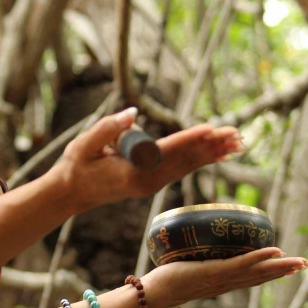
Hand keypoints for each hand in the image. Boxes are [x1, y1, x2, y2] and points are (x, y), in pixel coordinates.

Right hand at [58, 108, 242, 210]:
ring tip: (236, 143)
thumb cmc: (75, 166)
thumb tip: (132, 113)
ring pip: (188, 167)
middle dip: (211, 145)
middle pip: (186, 160)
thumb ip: (108, 128)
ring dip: (212, 154)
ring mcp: (152, 185)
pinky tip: (218, 156)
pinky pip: (182, 170)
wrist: (70, 194)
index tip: (212, 129)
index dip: (191, 139)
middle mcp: (148, 181)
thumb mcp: (83, 144)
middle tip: (236, 133)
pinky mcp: (152, 184)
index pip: (168, 151)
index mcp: (133, 171)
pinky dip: (202, 162)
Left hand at [143, 248, 307, 307]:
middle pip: (262, 277)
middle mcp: (228, 284)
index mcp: (224, 283)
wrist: (156, 291)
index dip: (272, 272)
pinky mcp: (215, 272)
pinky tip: (274, 252)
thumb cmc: (167, 280)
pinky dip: (259, 258)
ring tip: (299, 261)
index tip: (290, 266)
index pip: (253, 277)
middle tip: (306, 264)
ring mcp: (223, 279)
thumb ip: (194, 261)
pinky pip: (241, 264)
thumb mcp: (188, 269)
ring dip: (279, 266)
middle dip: (284, 271)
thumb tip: (192, 244)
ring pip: (257, 272)